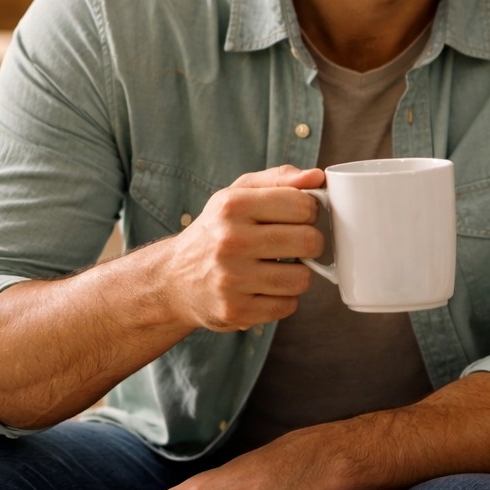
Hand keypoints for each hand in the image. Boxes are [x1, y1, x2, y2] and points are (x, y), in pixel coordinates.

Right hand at [162, 165, 324, 331]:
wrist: (173, 280)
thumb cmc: (217, 231)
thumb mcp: (238, 194)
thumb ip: (279, 179)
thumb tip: (316, 177)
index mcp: (233, 205)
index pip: (302, 205)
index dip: (310, 212)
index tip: (300, 218)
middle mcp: (230, 241)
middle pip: (309, 242)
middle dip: (311, 244)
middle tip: (297, 245)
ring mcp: (231, 279)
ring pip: (302, 278)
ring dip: (299, 274)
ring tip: (279, 267)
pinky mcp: (234, 311)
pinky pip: (288, 306)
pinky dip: (284, 299)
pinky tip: (266, 289)